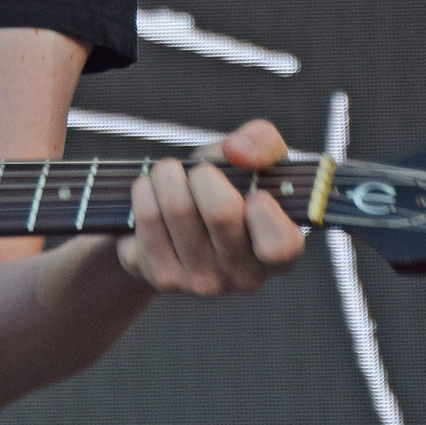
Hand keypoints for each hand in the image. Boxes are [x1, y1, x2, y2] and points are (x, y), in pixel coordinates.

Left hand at [116, 119, 306, 296]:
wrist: (170, 221)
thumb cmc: (222, 189)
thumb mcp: (251, 160)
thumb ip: (263, 142)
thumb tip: (238, 151)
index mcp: (280, 251)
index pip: (280, 245)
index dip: (264, 211)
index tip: (252, 192)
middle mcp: (246, 276)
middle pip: (221, 211)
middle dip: (203, 173)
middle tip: (198, 171)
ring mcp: (204, 282)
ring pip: (178, 207)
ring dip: (167, 175)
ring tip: (170, 175)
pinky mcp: (164, 277)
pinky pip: (147, 216)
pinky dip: (145, 189)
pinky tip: (151, 193)